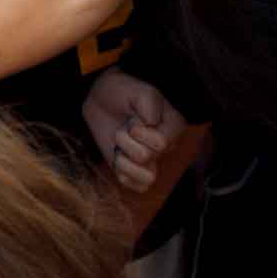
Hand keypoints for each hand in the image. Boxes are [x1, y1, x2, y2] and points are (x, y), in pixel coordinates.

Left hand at [82, 68, 187, 192]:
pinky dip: (122, 172)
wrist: (102, 100)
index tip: (133, 118)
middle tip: (124, 127)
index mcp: (174, 127)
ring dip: (124, 159)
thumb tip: (150, 122)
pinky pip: (134, 186)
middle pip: (147, 157)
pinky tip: (117, 157)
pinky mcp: (134, 172)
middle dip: (126, 140)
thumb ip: (148, 103)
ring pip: (146, 177)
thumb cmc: (123, 93)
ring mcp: (151, 162)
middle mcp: (166, 148)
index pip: (161, 144)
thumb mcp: (138, 90)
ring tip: (120, 143)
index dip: (139, 131)